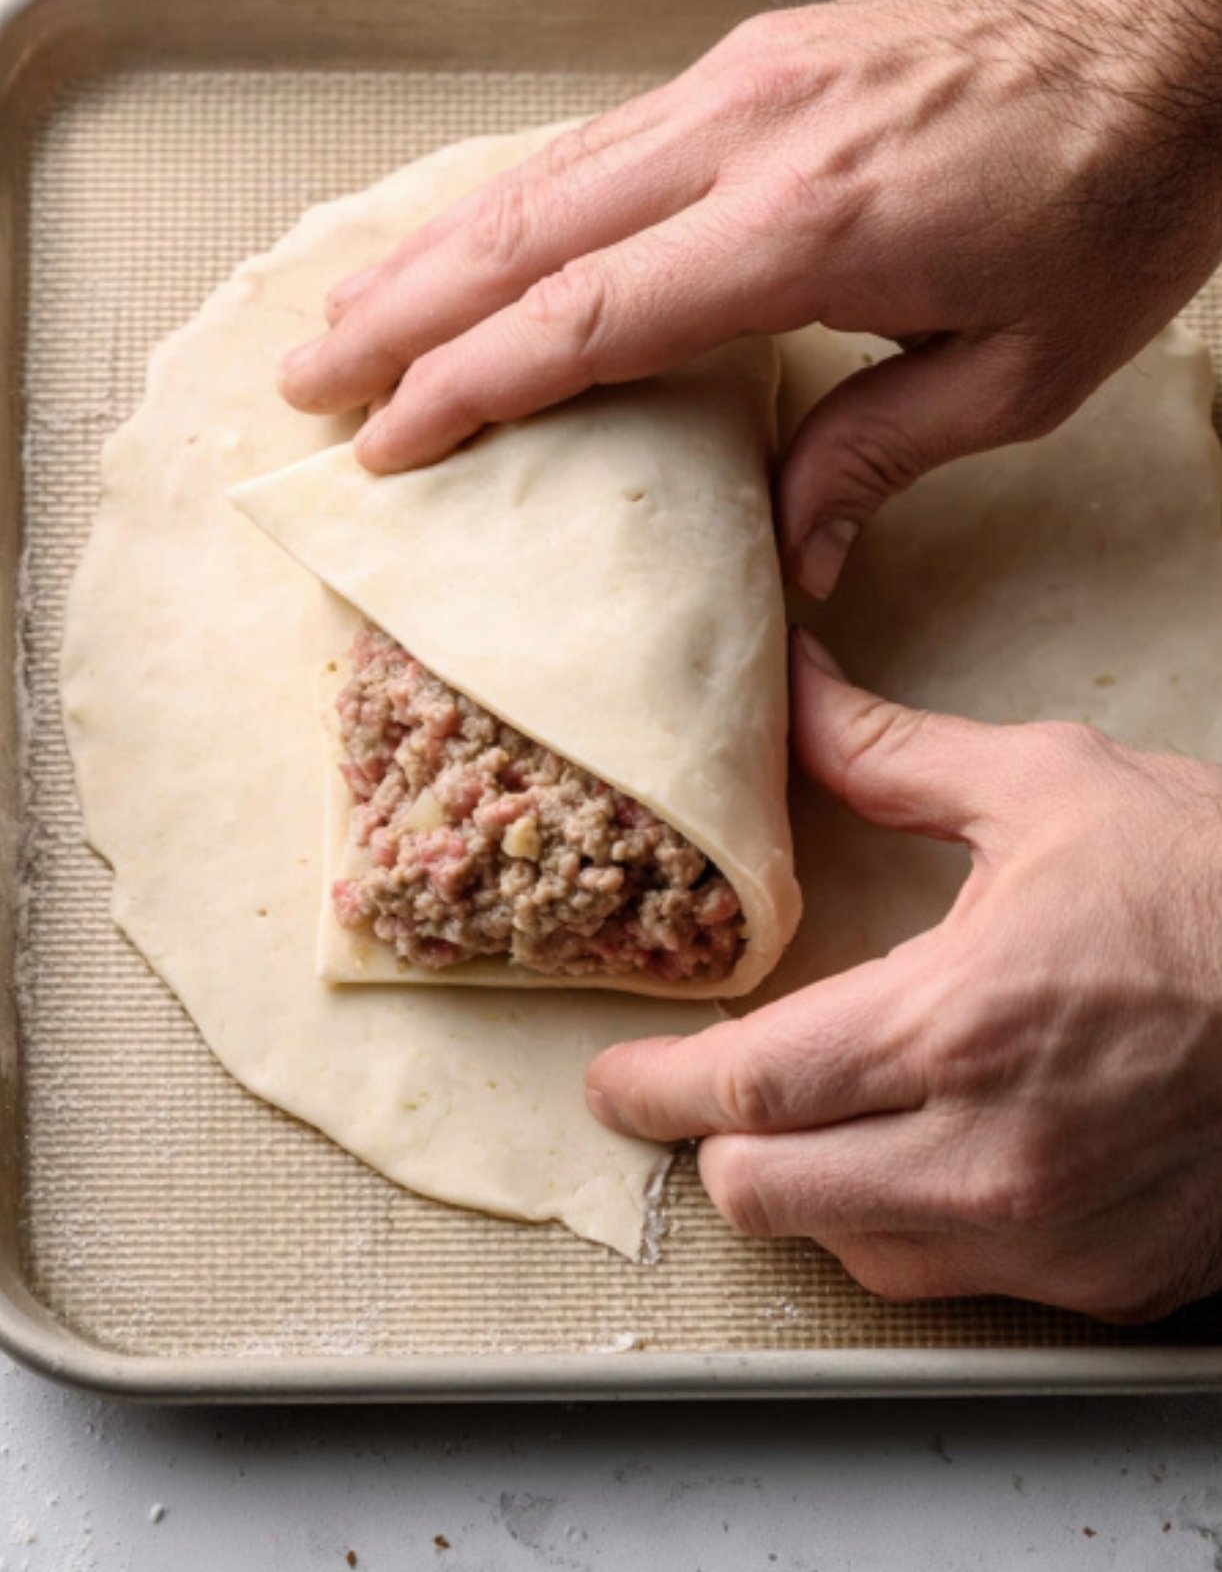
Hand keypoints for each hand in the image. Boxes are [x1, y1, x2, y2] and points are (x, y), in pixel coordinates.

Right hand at [278, 0, 1221, 595]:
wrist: (1175, 18)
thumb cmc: (1119, 188)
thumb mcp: (1025, 369)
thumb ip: (882, 456)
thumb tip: (795, 556)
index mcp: (808, 228)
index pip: (589, 317)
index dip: (472, 385)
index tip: (390, 443)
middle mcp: (749, 138)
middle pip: (527, 232)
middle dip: (403, 312)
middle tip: (309, 380)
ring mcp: (744, 82)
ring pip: (547, 172)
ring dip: (438, 247)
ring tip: (353, 314)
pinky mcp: (757, 60)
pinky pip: (602, 136)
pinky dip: (519, 197)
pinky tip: (478, 239)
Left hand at [586, 632, 1221, 1321]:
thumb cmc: (1214, 882)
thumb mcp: (1047, 785)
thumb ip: (888, 755)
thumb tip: (795, 692)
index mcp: (954, 1021)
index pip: (743, 1088)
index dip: (652, 1088)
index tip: (614, 1080)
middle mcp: (987, 1153)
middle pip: (764, 1194)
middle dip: (716, 1142)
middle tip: (719, 1092)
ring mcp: (1048, 1232)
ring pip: (848, 1252)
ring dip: (811, 1189)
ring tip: (832, 1116)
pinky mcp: (1103, 1280)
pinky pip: (952, 1280)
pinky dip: (910, 1227)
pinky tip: (935, 1155)